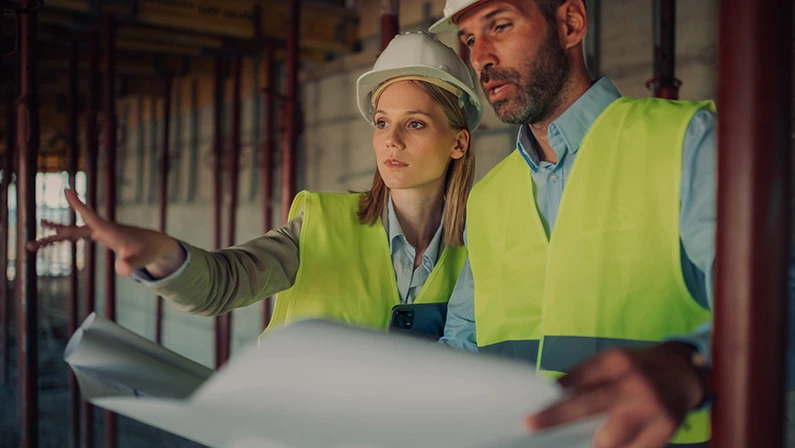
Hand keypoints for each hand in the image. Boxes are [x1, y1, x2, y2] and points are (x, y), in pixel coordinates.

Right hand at [26, 189, 184, 277]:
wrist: (154, 245)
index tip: (66, 190)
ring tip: (32, 245)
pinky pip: (76, 235)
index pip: (91, 216)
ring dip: (54, 237)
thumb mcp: (141, 260)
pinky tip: (50, 238)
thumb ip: (131, 264)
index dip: (78, 205)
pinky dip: (63, 236)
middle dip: (55, 233)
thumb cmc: (147, 251)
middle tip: (33, 239)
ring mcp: (99, 232)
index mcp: (109, 230)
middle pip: (73, 229)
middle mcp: (101, 228)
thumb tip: (120, 269)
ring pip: (72, 233)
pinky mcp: (99, 236)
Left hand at [526, 342, 704, 447]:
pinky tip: (607, 447)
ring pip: (610, 436)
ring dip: (594, 444)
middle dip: (557, 417)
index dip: (557, 391)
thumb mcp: (613, 361)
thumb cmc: (638, 368)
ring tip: (588, 443)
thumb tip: (555, 395)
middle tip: (531, 424)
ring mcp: (651, 407)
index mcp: (617, 362)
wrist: (684, 372)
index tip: (534, 403)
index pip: (580, 377)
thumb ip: (587, 376)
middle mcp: (634, 383)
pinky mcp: (666, 428)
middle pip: (589, 405)